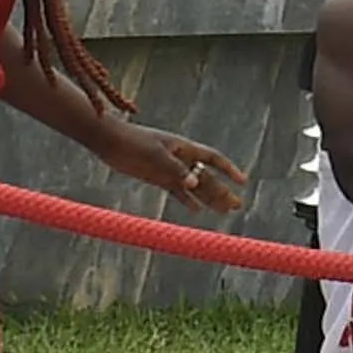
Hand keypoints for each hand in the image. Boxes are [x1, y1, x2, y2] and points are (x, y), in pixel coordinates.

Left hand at [117, 123, 250, 215]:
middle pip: (207, 177)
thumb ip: (175, 170)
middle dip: (223, 191)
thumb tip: (195, 183)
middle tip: (237, 206)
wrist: (109, 141)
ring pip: (195, 186)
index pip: (213, 159)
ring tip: (224, 211)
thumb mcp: (155, 155)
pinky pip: (178, 191)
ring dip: (209, 198)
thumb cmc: (133, 142)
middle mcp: (181, 159)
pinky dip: (188, 200)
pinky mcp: (158, 177)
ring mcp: (170, 169)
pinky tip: (197, 210)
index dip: (229, 170)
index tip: (243, 181)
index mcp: (184, 147)